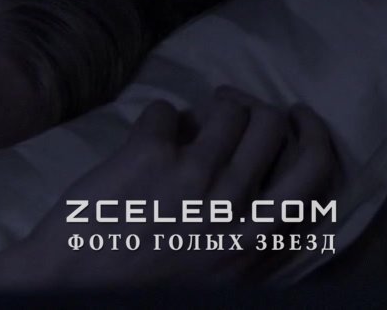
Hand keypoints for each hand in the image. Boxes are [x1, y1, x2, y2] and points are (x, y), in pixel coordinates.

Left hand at [16, 87, 337, 285]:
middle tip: (239, 105)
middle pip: (272, 128)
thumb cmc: (143, 283)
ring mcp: (193, 177)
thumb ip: (248, 237)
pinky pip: (166, 110)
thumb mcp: (218, 273)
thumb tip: (260, 183)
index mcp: (256, 241)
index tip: (297, 121)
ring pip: (229, 110)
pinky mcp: (149, 156)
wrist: (73, 285)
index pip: (313, 174)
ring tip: (197, 112)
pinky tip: (148, 130)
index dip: (311, 137)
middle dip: (260, 108)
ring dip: (217, 102)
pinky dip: (159, 114)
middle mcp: (233, 206)